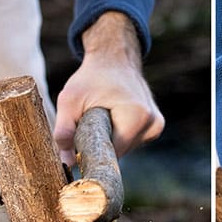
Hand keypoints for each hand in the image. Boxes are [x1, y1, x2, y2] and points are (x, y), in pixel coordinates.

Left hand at [53, 12, 163, 163]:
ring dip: (111, 140)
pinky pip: (134, 140)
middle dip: (102, 144)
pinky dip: (120, 135)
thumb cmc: (91, 77)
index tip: (79, 144)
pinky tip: (114, 118)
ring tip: (102, 119)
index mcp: (136, 117)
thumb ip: (64, 131)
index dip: (93, 151)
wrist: (114, 58)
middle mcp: (153, 123)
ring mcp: (157, 125)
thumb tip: (66, 163)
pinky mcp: (157, 125)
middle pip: (121, 151)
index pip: (113, 152)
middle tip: (88, 125)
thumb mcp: (70, 100)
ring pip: (127, 148)